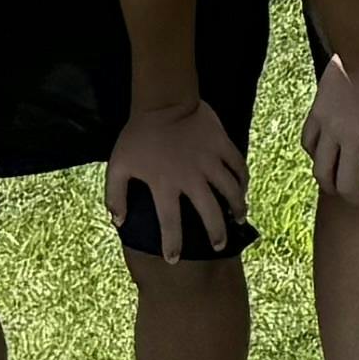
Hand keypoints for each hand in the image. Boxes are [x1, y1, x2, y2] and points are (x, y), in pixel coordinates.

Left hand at [103, 94, 250, 263]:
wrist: (163, 100)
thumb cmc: (138, 136)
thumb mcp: (118, 166)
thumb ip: (115, 196)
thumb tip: (118, 222)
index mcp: (165, 184)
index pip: (170, 224)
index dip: (172, 245)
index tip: (174, 259)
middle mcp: (191, 177)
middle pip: (210, 213)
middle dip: (216, 233)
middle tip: (219, 244)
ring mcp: (210, 161)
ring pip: (231, 191)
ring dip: (237, 208)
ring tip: (238, 219)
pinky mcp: (222, 145)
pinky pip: (239, 166)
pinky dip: (243, 180)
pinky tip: (242, 189)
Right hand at [304, 44, 358, 203]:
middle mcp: (351, 138)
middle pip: (345, 186)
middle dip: (357, 200)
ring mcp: (330, 126)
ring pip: (321, 171)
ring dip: (331, 186)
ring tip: (342, 186)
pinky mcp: (317, 113)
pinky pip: (309, 144)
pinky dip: (316, 157)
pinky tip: (328, 157)